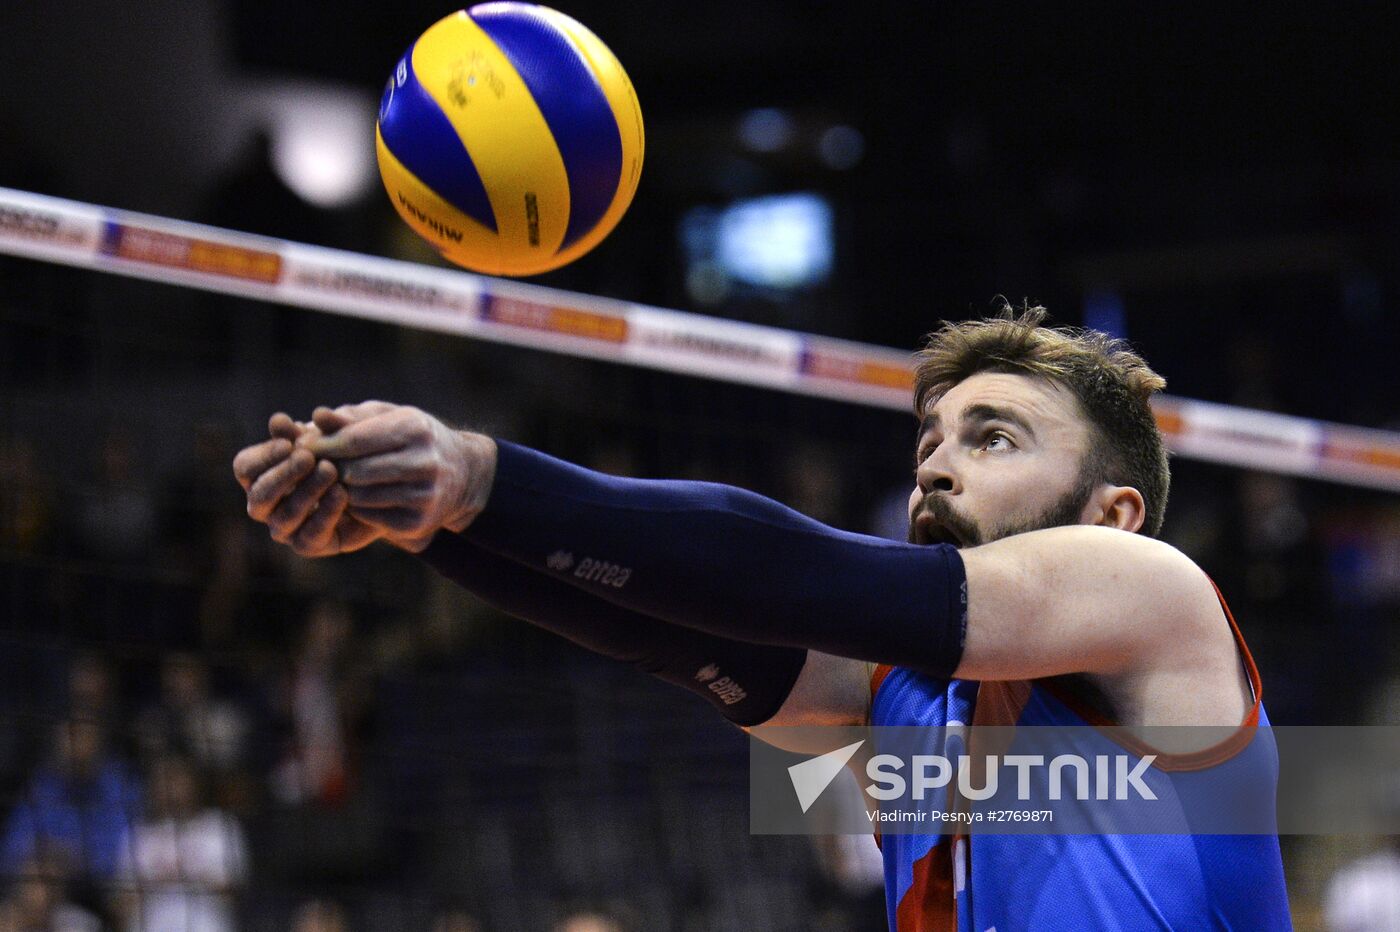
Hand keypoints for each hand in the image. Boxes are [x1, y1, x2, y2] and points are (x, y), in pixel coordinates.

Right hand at [232, 413, 382, 556]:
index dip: (264, 456)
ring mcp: (286, 529)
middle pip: (260, 496)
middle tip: (308, 457)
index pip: (245, 468)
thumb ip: (302, 432)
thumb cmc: (341, 455)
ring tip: (330, 471)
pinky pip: (310, 535)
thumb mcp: (327, 438)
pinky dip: (325, 513)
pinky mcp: (310, 545)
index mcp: (261, 476)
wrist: (376, 485)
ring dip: (307, 492)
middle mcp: (267, 506)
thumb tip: (278, 420)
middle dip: (284, 475)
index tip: (289, 443)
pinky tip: (341, 493)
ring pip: (285, 517)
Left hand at [304, 401, 496, 552]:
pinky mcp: (418, 521)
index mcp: (415, 429)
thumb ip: (352, 418)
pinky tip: (356, 496)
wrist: (462, 473)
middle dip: (327, 468)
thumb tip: (317, 416)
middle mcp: (424, 462)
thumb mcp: (391, 418)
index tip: (302, 445)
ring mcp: (424, 495)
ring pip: (358, 496)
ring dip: (339, 489)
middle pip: (353, 470)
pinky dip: (356, 507)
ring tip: (333, 480)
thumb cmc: (416, 438)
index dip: (322, 444)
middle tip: (311, 466)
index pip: (354, 440)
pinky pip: (370, 516)